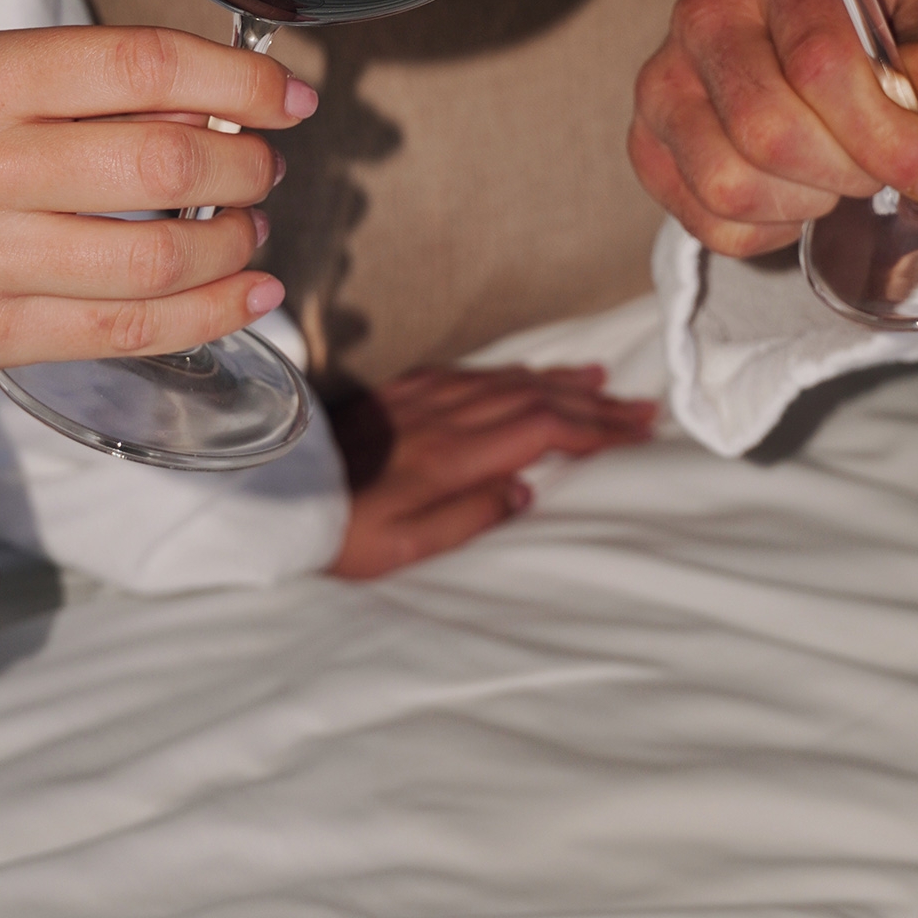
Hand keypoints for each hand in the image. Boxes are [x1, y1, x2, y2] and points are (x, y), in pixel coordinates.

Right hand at [0, 26, 318, 386]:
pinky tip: (249, 294)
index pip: (142, 67)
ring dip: (234, 244)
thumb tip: (225, 105)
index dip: (239, 83)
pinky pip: (128, 330)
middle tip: (265, 167)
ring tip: (248, 229)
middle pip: (164, 167)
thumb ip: (87, 84)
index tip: (289, 95)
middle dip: (247, 168)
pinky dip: (211, 315)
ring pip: (158, 259)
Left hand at [326, 363, 657, 578]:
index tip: (636, 434)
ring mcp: (424, 397)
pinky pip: (474, 372)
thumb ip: (470, 517)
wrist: (275, 489)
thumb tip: (527, 493)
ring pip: (509, 379)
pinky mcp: (403, 391)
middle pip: (536, 397)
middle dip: (594, 401)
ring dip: (561, 380)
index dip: (595, 428)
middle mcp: (444, 415)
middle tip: (641, 407)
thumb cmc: (340, 532)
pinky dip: (514, 372)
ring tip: (601, 379)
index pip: (544, 429)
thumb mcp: (406, 546)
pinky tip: (527, 374)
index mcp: (452, 454)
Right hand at [630, 0, 917, 259]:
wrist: (801, 34)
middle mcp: (703, 23)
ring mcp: (663, 86)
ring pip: (729, 184)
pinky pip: (708, 222)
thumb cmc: (868, 31)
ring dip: (803, 202)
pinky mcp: (647, 145)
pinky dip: (765, 229)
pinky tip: (791, 193)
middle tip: (878, 169)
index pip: (822, 67)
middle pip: (769, 133)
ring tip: (833, 177)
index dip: (887, 137)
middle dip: (846, 173)